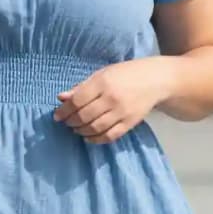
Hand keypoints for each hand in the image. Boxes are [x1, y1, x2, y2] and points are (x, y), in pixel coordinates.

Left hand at [52, 57, 172, 142]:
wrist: (155, 80)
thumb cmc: (125, 74)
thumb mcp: (102, 74)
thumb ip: (82, 87)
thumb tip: (61, 98)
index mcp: (103, 83)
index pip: (77, 101)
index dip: (64, 111)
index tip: (57, 116)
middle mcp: (112, 98)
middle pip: (84, 116)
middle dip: (71, 122)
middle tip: (66, 122)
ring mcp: (122, 112)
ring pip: (95, 128)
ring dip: (81, 131)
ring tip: (76, 128)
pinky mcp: (130, 123)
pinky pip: (109, 136)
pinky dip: (96, 139)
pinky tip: (88, 137)